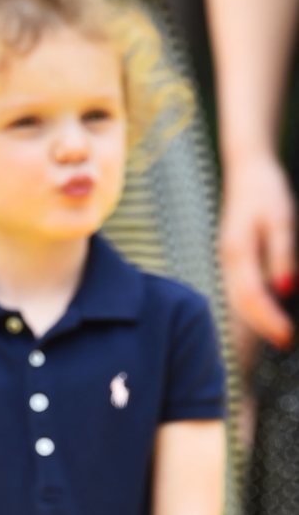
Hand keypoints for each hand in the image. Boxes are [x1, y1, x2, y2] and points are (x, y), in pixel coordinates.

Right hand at [220, 152, 295, 346]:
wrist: (247, 171)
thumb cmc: (266, 192)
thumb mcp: (282, 219)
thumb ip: (282, 255)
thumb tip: (285, 290)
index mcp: (238, 253)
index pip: (253, 296)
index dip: (270, 320)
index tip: (288, 337)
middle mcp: (228, 261)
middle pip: (241, 305)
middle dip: (263, 327)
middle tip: (286, 343)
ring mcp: (227, 261)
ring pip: (237, 300)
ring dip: (256, 321)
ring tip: (280, 334)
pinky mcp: (233, 259)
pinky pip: (239, 290)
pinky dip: (252, 307)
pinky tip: (268, 312)